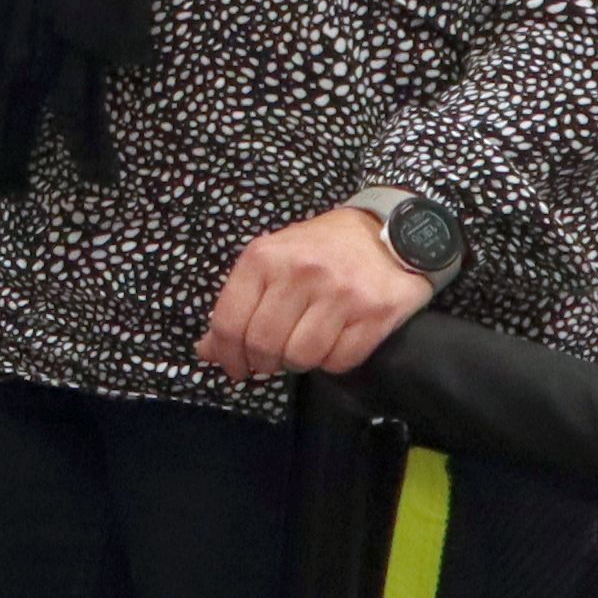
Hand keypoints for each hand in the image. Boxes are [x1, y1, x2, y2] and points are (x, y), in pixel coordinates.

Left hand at [196, 206, 433, 382]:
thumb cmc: (321, 248)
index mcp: (264, 258)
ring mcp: (341, 294)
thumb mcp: (271, 260)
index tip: (234, 366)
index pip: (230, 322)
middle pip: (265, 345)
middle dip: (263, 362)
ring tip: (303, 347)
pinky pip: (341, 361)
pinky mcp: (376, 314)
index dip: (227, 354)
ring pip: (302, 357)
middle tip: (271, 361)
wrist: (391, 231)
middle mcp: (301, 273)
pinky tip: (333, 344)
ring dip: (299, 363)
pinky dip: (332, 362)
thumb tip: (206, 351)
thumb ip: (238, 302)